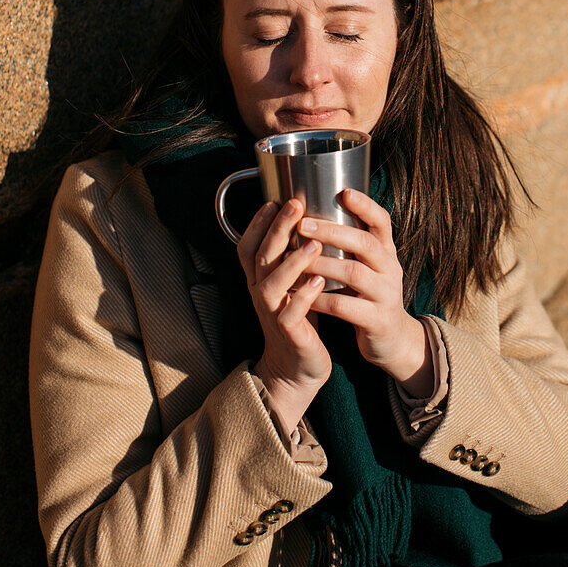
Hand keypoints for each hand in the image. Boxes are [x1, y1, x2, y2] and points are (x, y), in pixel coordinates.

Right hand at [237, 199, 331, 433]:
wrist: (297, 367)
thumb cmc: (299, 319)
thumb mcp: (290, 284)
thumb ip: (290, 258)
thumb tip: (303, 220)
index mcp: (259, 279)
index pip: (248, 246)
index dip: (257, 223)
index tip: (275, 199)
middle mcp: (260, 293)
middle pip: (261, 257)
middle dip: (277, 229)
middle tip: (295, 205)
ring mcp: (272, 314)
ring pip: (272, 284)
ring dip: (292, 262)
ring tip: (313, 244)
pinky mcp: (289, 334)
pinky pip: (291, 314)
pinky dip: (304, 297)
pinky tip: (319, 282)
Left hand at [297, 189, 432, 396]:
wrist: (392, 339)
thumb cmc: (371, 295)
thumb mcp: (371, 266)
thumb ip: (353, 245)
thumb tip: (315, 212)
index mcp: (387, 251)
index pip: (382, 221)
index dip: (365, 205)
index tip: (343, 191)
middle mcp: (391, 269)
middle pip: (365, 243)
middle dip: (332, 231)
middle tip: (303, 224)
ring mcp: (387, 295)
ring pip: (354, 273)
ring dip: (322, 265)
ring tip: (296, 260)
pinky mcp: (377, 320)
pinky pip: (346, 307)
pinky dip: (322, 300)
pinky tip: (303, 295)